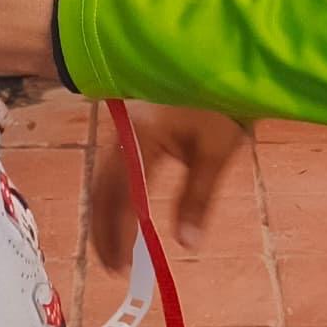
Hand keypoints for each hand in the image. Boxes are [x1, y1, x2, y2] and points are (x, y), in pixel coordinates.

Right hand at [90, 104, 253, 263]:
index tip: (123, 266)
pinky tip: (120, 214)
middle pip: (103, 188)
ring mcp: (122, 124)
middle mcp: (123, 129)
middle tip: (113, 267)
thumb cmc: (223, 104)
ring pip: (103, 177)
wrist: (222, 59)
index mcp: (143, 135)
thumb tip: (187, 244)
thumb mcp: (216, 153)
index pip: (123, 195)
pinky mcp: (128, 123)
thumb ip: (198, 199)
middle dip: (104, 230)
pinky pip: (111, 165)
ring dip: (105, 214)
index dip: (120, 233)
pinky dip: (113, 195)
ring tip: (114, 250)